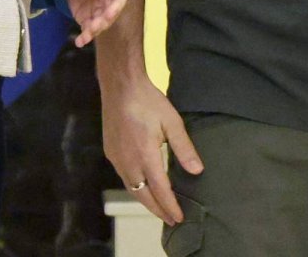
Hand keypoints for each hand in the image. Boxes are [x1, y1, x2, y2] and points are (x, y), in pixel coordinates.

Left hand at [60, 0, 127, 47]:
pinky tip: (80, 42)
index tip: (110, 14)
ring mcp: (100, 7)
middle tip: (94, 27)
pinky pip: (90, 28)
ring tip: (85, 37)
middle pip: (113, 11)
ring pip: (102, 22)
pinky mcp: (89, 17)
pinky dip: (86, 35)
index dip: (117, 5)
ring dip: (95, 30)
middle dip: (104, 21)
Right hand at [102, 75, 201, 225]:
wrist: (120, 87)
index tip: (179, 218)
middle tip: (171, 220)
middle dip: (158, 209)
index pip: (160, 190)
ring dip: (145, 200)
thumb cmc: (149, 101)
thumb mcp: (172, 122)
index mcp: (145, 156)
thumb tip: (197, 171)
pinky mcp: (110, 152)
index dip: (170, 205)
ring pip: (131, 188)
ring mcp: (116, 158)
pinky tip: (143, 186)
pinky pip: (124, 177)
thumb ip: (184, 148)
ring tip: (159, 207)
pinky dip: (135, 186)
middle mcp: (128, 162)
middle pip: (143, 195)